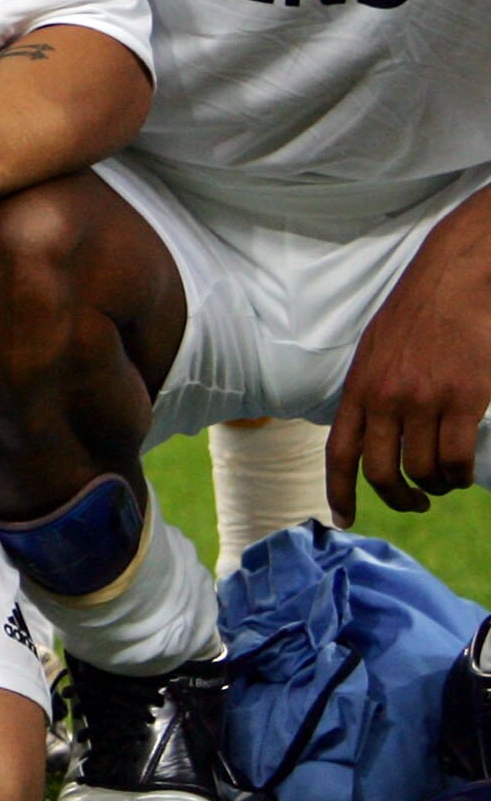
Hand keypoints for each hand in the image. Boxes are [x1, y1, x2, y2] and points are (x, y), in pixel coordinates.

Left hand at [327, 195, 490, 522]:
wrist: (453, 281)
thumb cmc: (415, 316)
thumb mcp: (373, 353)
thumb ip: (367, 393)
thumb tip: (366, 433)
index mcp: (358, 388)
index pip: (339, 452)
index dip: (339, 491)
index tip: (342, 518)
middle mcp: (385, 399)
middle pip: (381, 472)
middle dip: (396, 499)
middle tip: (413, 504)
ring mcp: (424, 400)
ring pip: (423, 470)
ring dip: (435, 486)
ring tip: (443, 482)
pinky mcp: (462, 399)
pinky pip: (456, 457)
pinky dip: (459, 474)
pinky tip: (462, 472)